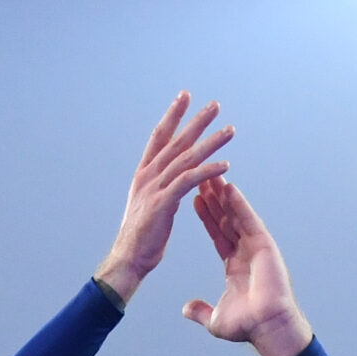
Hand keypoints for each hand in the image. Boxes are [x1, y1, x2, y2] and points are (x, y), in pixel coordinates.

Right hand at [93, 93, 234, 303]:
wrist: (127, 258)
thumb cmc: (140, 238)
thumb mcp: (149, 205)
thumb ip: (161, 188)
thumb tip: (173, 182)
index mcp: (143, 174)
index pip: (159, 137)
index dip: (172, 116)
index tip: (184, 97)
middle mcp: (148, 176)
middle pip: (176, 141)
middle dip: (196, 121)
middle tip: (215, 105)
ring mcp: (155, 188)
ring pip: (186, 158)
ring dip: (210, 142)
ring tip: (230, 130)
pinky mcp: (163, 202)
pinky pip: (190, 181)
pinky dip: (209, 171)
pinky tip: (226, 165)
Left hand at [182, 176, 312, 355]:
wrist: (267, 327)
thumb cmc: (247, 326)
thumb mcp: (215, 320)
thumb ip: (201, 311)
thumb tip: (186, 309)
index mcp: (235, 266)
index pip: (218, 235)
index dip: (206, 217)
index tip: (195, 200)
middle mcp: (246, 253)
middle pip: (227, 219)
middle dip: (213, 199)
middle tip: (201, 178)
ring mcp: (257, 247)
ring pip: (236, 215)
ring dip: (223, 196)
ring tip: (211, 176)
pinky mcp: (265, 245)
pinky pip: (249, 220)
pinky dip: (239, 203)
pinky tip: (228, 188)